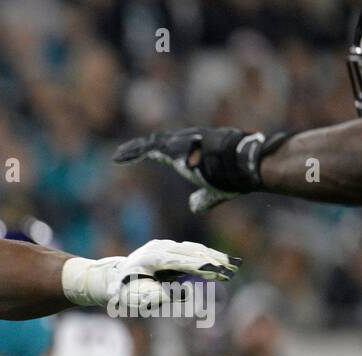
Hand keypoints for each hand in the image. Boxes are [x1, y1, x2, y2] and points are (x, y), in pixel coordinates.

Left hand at [62, 239, 238, 313]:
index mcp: (152, 259)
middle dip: (212, 262)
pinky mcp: (166, 248)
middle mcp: (159, 248)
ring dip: (213, 257)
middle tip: (231, 272)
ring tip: (232, 266)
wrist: (109, 279)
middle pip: (191, 252)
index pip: (182, 261)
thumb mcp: (137, 298)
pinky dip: (206, 255)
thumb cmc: (123, 293)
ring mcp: (163, 246)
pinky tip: (220, 261)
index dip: (201, 267)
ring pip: (193, 248)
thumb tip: (184, 293)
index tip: (218, 272)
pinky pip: (190, 250)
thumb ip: (160, 296)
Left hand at [113, 126, 285, 213]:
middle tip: (122, 154)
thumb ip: (203, 198)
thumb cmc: (233, 177)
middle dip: (140, 148)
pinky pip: (149, 148)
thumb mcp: (214, 190)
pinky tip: (119, 158)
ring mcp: (181, 143)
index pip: (171, 148)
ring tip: (118, 156)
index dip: (155, 151)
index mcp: (195, 152)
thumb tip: (193, 207)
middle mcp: (187, 143)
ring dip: (134, 149)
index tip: (144, 156)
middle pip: (159, 143)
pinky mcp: (176, 147)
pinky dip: (133, 153)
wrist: (243, 165)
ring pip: (153, 143)